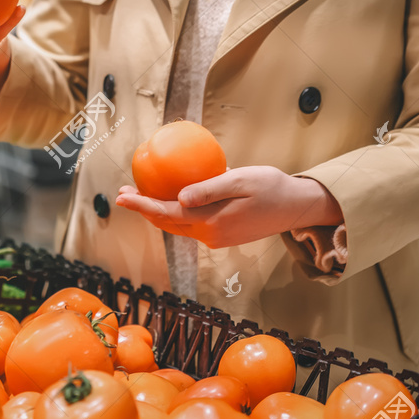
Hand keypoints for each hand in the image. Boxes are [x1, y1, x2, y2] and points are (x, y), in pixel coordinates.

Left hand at [115, 166, 343, 248]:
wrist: (297, 206)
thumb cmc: (271, 187)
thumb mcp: (240, 181)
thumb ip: (209, 189)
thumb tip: (179, 198)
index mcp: (212, 222)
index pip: (167, 213)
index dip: (141, 205)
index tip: (121, 196)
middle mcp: (210, 235)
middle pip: (167, 223)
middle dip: (143, 209)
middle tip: (123, 192)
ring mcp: (216, 238)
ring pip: (178, 226)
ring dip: (157, 211)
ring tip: (139, 194)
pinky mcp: (222, 235)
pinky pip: (191, 225)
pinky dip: (175, 213)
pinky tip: (170, 199)